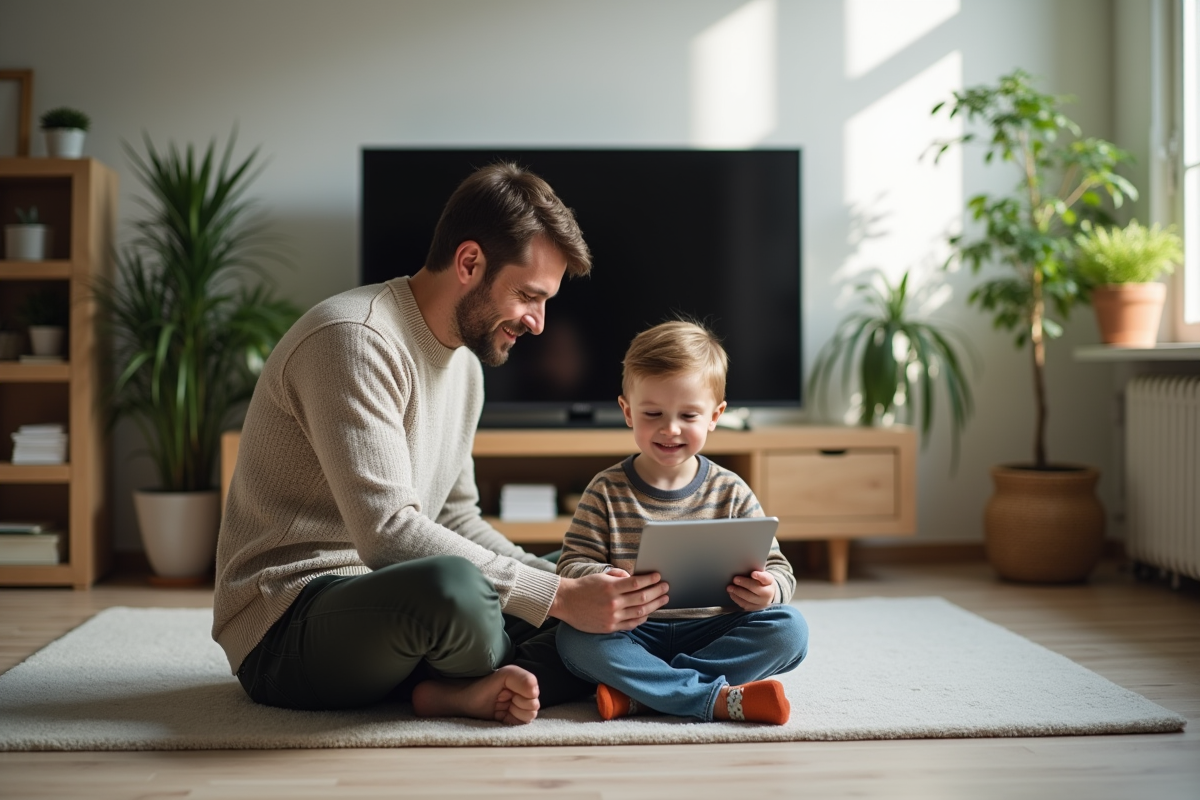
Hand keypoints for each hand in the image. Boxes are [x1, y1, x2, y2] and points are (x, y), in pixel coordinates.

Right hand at [550, 568, 669, 632]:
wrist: (565, 602)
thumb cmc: (583, 587)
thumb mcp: (600, 576)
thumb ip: (618, 575)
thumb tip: (634, 577)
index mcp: (610, 587)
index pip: (636, 583)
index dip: (650, 579)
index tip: (658, 576)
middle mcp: (613, 603)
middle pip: (642, 598)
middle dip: (657, 592)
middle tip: (666, 587)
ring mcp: (612, 616)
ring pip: (640, 612)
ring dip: (654, 605)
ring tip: (663, 599)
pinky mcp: (610, 627)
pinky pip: (631, 624)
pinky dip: (642, 618)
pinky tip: (648, 613)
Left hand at [728, 570, 775, 610]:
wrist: (767, 594)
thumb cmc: (761, 582)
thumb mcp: (762, 575)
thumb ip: (756, 572)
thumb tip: (743, 568)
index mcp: (769, 582)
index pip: (766, 578)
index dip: (759, 576)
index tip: (753, 573)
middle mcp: (768, 594)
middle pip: (756, 588)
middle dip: (744, 584)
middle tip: (734, 579)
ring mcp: (762, 603)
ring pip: (749, 598)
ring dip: (738, 592)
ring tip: (730, 588)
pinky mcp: (755, 608)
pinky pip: (745, 605)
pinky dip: (737, 599)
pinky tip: (732, 594)